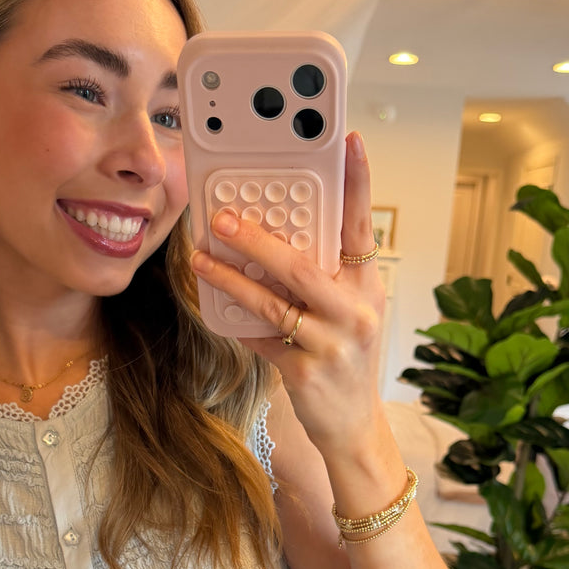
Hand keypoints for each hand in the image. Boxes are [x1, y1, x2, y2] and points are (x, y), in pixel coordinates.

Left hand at [190, 131, 387, 459]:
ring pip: (273, 301)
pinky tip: (215, 304)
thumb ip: (322, 277)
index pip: (362, 226)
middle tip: (223, 215)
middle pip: (302, 264)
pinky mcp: (304, 371)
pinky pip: (260, 338)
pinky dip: (237, 321)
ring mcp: (331, 343)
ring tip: (203, 257)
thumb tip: (272, 237)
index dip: (357, 183)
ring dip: (232, 277)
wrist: (353, 426)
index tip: (348, 143)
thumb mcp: (348, 312)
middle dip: (258, 237)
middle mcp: (355, 311)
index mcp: (366, 286)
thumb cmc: (345, 360)